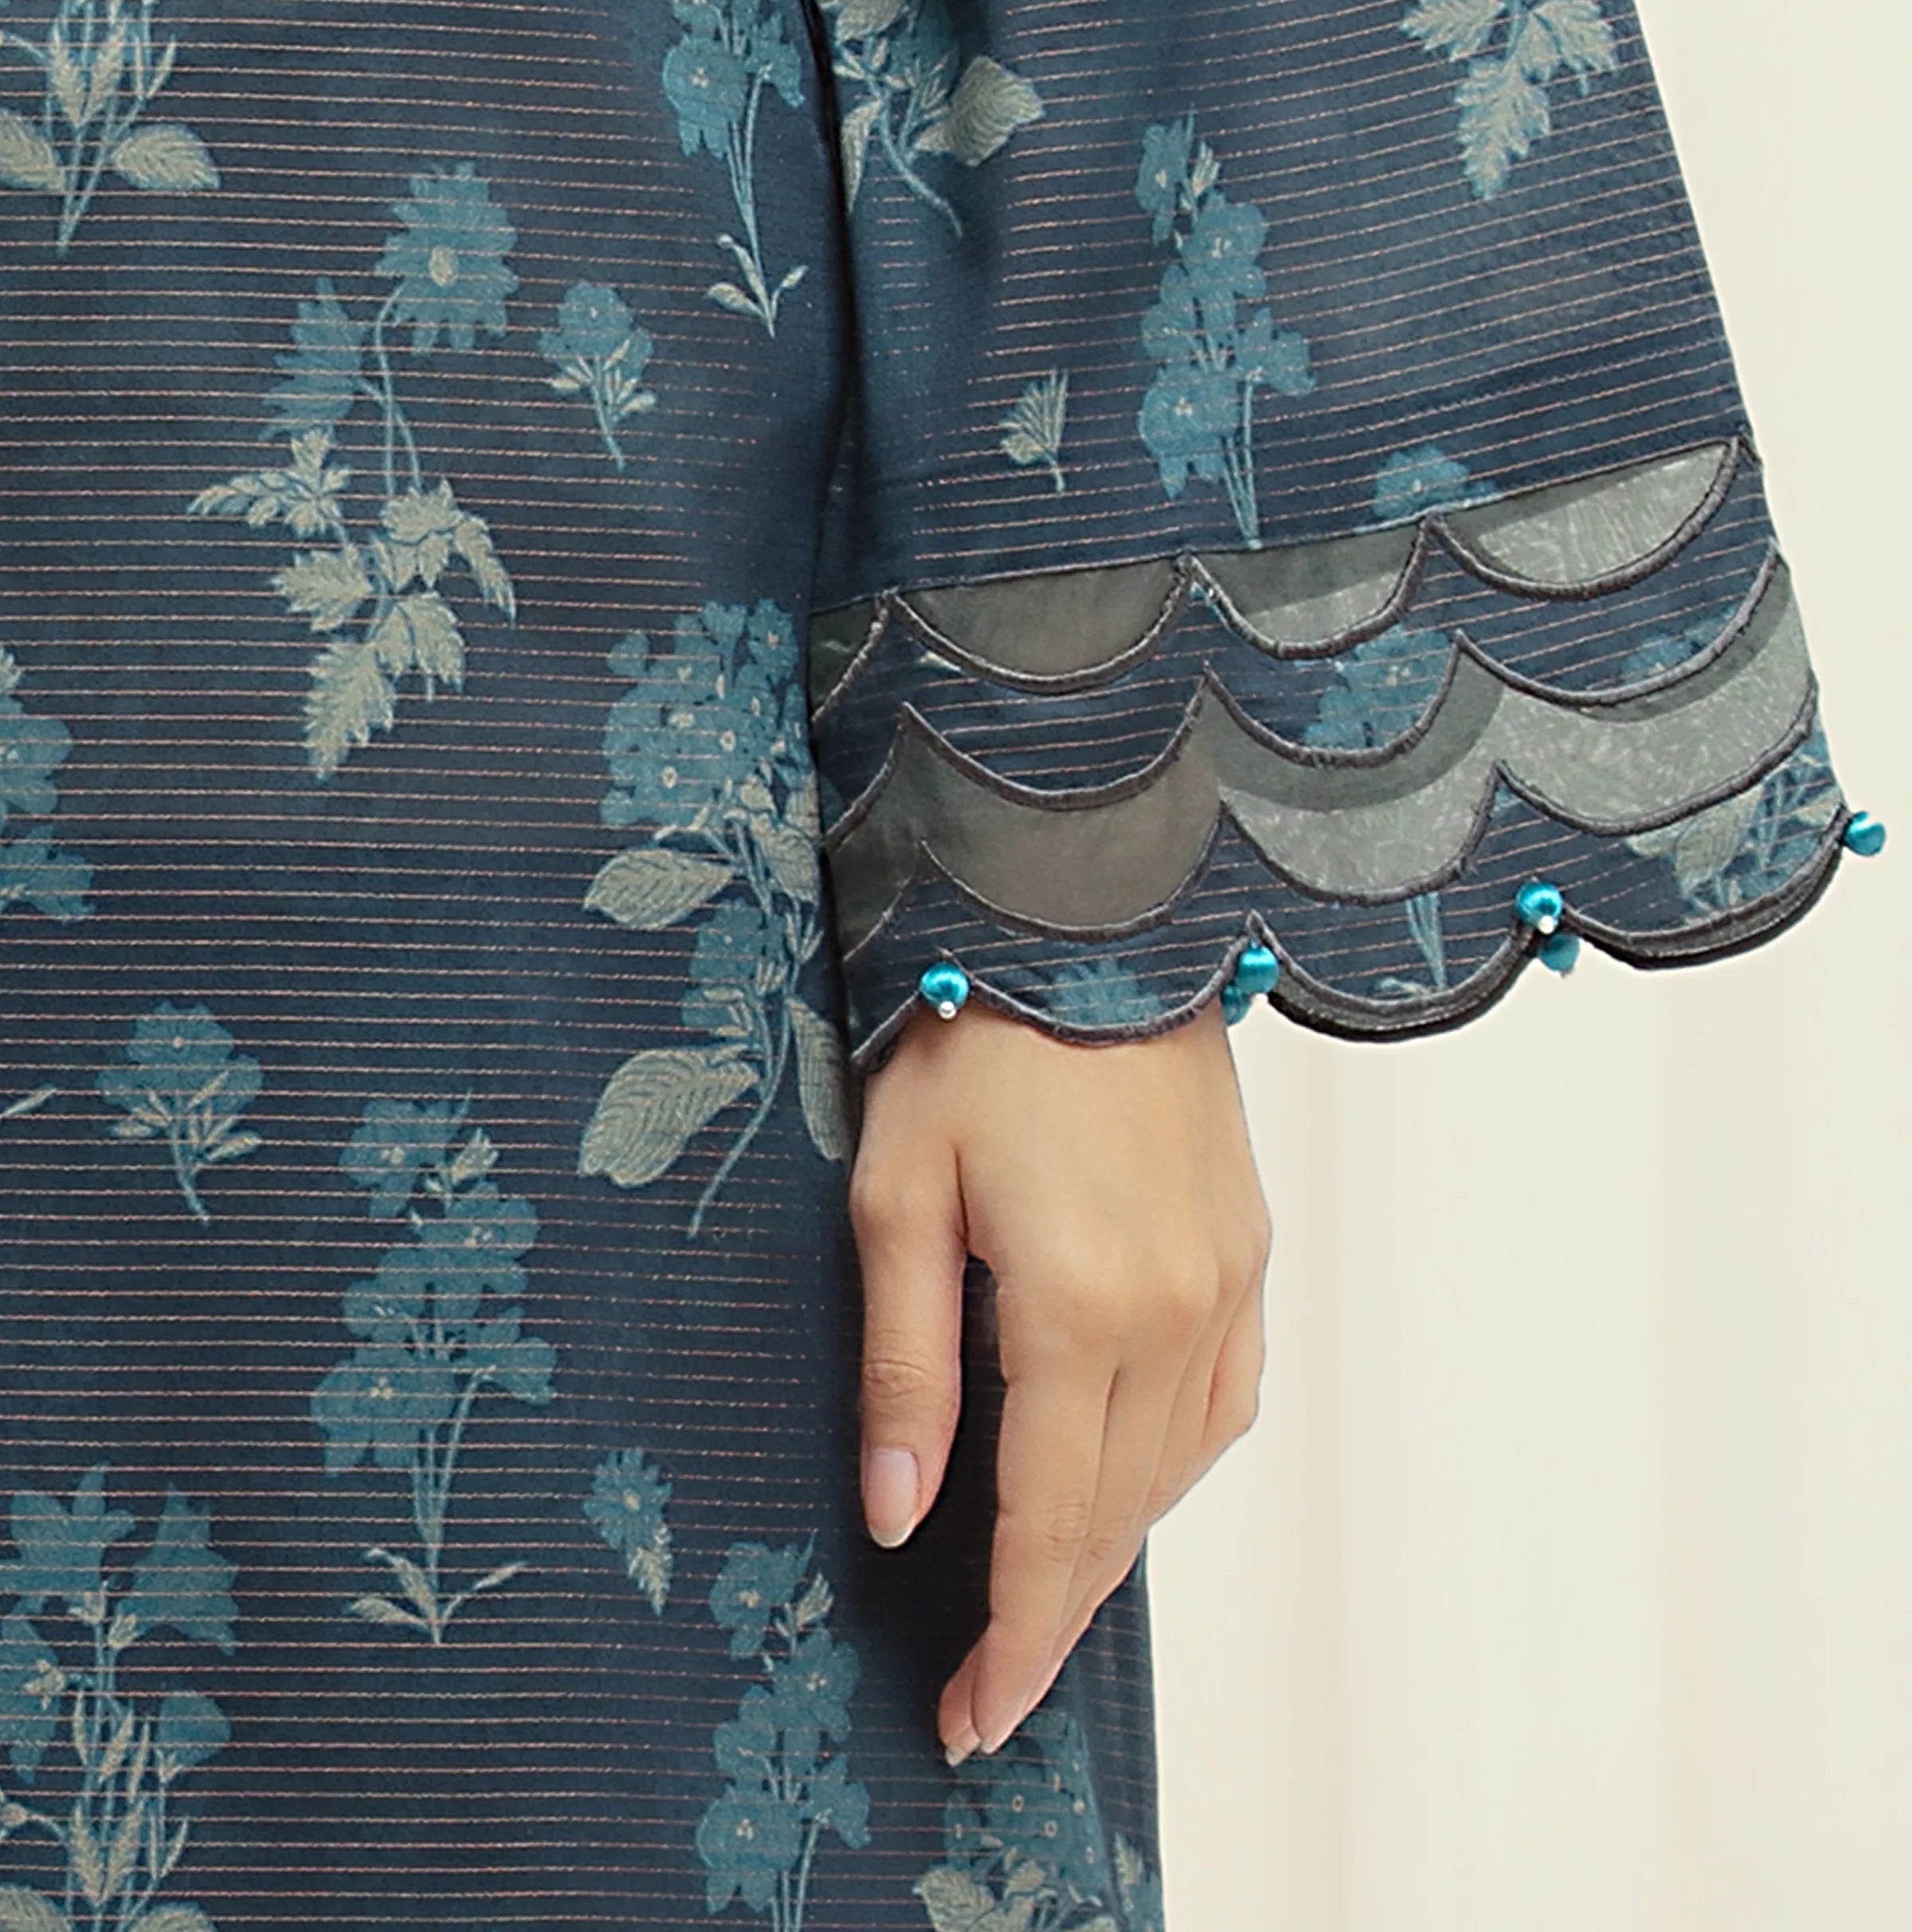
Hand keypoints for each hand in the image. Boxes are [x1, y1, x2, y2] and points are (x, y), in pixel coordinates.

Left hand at [848, 991, 1270, 1763]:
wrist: (1095, 927)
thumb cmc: (977, 1045)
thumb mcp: (897, 1195)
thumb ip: (905, 1365)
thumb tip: (896, 1514)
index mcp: (1079, 1309)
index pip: (1046, 1524)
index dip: (1011, 1638)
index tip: (973, 1719)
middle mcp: (1174, 1313)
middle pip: (1116, 1519)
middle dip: (1050, 1620)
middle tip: (989, 1696)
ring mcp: (1227, 1284)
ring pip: (1174, 1473)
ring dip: (1108, 1547)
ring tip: (1040, 1599)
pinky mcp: (1248, 1252)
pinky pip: (1222, 1402)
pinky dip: (1170, 1467)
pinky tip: (1124, 1481)